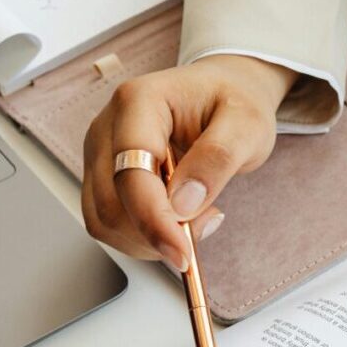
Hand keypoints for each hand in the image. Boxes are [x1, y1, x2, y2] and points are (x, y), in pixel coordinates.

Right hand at [81, 54, 297, 269]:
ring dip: (150, 239)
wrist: (222, 95)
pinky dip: (143, 237)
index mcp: (138, 102)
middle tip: (207, 222)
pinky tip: (175, 220)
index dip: (154, 219)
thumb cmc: (232, 101)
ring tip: (195, 215)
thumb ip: (217, 159)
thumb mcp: (247, 125)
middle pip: (111, 204)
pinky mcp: (102, 178)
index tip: (183, 252)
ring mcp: (100, 155)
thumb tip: (183, 203)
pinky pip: (109, 224)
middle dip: (157, 231)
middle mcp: (107, 127)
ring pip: (105, 221)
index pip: (131, 171)